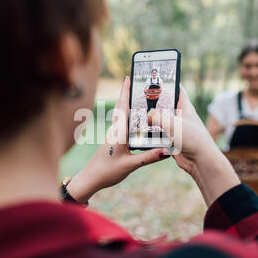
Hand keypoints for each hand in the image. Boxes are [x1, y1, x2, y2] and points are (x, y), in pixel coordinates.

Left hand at [66, 76, 168, 203]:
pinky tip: (139, 120)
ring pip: (124, 117)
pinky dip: (132, 118)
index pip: (123, 108)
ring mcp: (115, 135)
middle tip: (141, 83)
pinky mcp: (115, 141)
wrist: (91, 179)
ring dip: (132, 106)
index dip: (126, 92)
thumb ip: (148, 157)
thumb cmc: (107, 172)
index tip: (129, 77)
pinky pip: (125, 125)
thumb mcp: (130, 165)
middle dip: (131, 95)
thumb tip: (166, 151)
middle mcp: (116, 131)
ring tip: (144, 98)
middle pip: (124, 108)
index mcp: (118, 132)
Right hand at [148, 86, 239, 205]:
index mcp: (186, 108)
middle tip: (140, 98)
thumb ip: (157, 117)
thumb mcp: (173, 123)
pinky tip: (142, 132)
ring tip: (138, 115)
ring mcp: (177, 129)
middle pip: (165, 106)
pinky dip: (152, 133)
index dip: (168, 84)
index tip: (157, 78)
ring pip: (160, 121)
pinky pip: (159, 134)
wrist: (200, 161)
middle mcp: (181, 117)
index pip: (177, 90)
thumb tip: (147, 117)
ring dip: (151, 120)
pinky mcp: (172, 141)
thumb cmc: (193, 139)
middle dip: (154, 103)